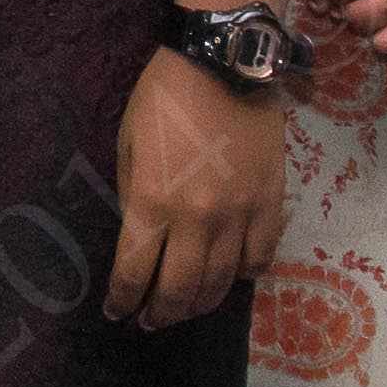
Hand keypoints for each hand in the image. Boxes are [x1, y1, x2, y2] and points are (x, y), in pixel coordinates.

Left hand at [106, 50, 282, 328]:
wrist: (224, 65)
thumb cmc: (163, 98)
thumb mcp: (128, 145)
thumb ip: (135, 197)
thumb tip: (140, 238)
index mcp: (154, 202)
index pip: (133, 271)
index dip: (121, 299)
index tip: (114, 312)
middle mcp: (198, 220)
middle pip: (179, 290)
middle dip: (159, 314)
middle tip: (148, 321)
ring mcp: (240, 216)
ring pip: (220, 283)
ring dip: (198, 303)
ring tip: (183, 308)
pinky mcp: (271, 207)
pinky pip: (259, 259)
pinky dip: (242, 276)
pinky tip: (229, 276)